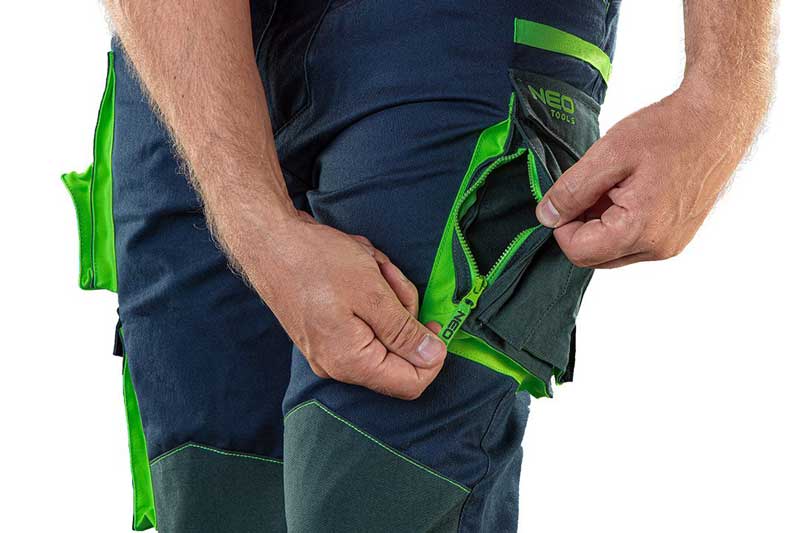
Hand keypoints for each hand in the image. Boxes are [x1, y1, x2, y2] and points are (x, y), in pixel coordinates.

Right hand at [246, 213, 446, 399]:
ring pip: (383, 336)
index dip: (432, 356)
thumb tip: (433, 357)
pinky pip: (364, 325)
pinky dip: (372, 299)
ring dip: (388, 299)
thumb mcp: (373, 293)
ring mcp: (330, 352)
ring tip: (371, 268)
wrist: (270, 243)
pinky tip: (360, 274)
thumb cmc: (316, 262)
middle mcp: (338, 366)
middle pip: (398, 356)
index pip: (411, 384)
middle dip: (404, 314)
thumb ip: (405, 332)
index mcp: (351, 362)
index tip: (434, 322)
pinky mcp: (326, 335)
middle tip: (389, 278)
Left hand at [535, 83, 746, 267]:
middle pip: (593, 256)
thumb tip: (546, 217)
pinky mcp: (676, 237)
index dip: (562, 223)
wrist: (718, 119)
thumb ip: (572, 190)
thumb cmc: (668, 131)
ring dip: (600, 224)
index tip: (570, 194)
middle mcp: (658, 248)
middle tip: (594, 186)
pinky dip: (620, 222)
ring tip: (615, 185)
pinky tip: (629, 190)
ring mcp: (670, 245)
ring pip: (611, 251)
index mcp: (640, 230)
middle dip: (581, 225)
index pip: (577, 251)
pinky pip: (632, 242)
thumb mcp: (608, 154)